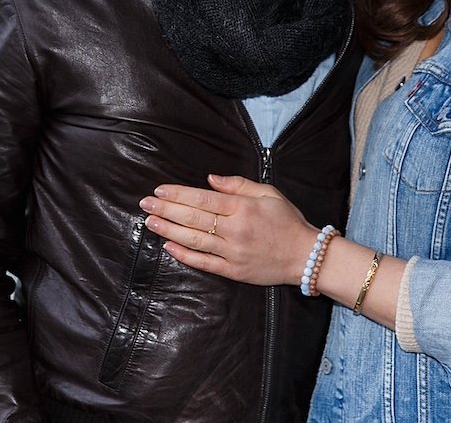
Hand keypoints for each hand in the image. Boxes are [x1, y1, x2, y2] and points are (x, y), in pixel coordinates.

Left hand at [138, 174, 315, 286]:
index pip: (202, 199)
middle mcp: (235, 229)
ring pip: (194, 240)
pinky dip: (184, 255)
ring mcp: (232, 252)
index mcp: (242, 208)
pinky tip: (168, 247)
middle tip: (145, 204)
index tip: (160, 190)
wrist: (305, 255)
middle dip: (166, 210)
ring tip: (150, 223)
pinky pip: (204, 263)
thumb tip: (210, 179)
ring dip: (169, 230)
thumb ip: (238, 185)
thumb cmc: (287, 221)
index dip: (178, 194)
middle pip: (193, 218)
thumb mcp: (268, 193)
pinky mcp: (233, 271)